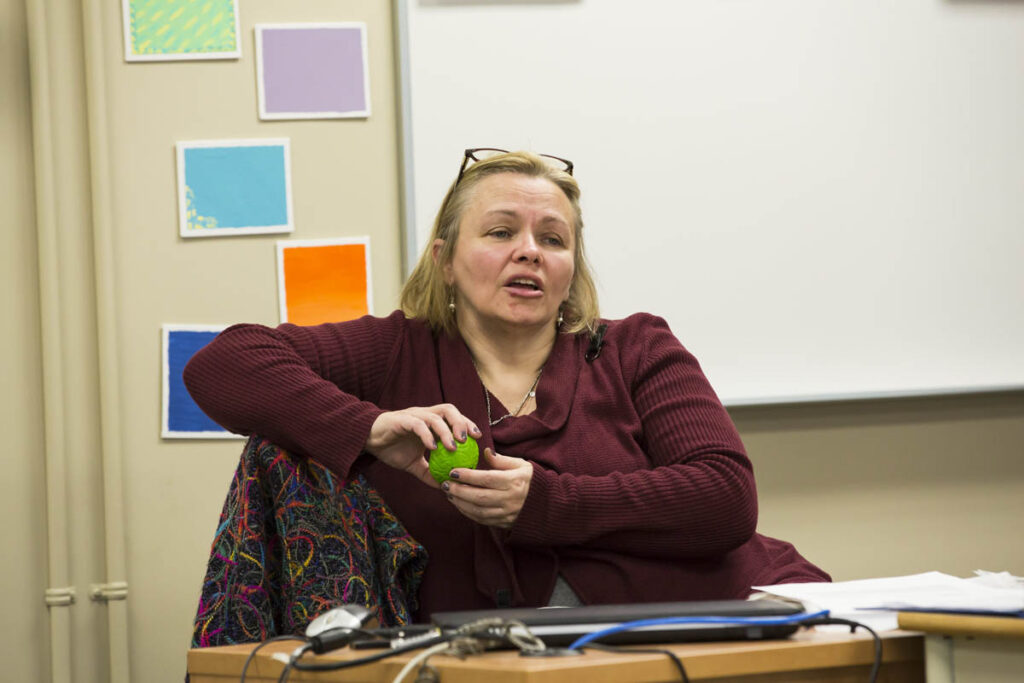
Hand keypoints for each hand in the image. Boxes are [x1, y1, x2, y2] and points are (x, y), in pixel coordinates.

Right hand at [365, 405, 481, 488]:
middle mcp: (424, 415)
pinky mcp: (400, 420)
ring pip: (435, 415)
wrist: (368, 442)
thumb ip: (429, 473)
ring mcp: (413, 416)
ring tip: (453, 447)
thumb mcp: (413, 464)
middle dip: (461, 422)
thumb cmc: (391, 448)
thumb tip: (444, 487)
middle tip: (468, 440)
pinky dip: (427, 435)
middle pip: (449, 409)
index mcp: (430, 422)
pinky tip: (432, 447)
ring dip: (446, 430)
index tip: (478, 438)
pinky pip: (417, 424)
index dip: (467, 424)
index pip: (454, 417)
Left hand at [442, 448, 532, 528]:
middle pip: (479, 497)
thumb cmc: (531, 480)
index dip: (468, 476)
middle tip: (445, 484)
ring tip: (448, 494)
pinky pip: (481, 520)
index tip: (453, 471)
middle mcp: (510, 499)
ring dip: (460, 503)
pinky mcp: (503, 523)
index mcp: (514, 481)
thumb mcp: (522, 465)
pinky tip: (459, 505)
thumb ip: (502, 460)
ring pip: (478, 511)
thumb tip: (485, 452)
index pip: (486, 479)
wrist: (547, 505)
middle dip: (458, 491)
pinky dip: (467, 513)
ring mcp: (507, 513)